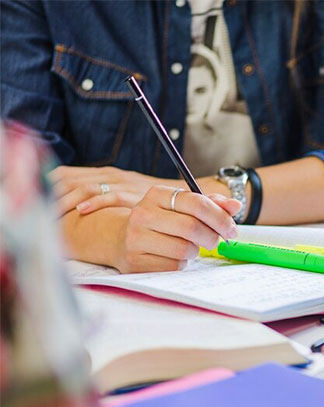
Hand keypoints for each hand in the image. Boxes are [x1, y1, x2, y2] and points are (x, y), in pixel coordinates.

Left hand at [49, 165, 182, 215]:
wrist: (185, 197)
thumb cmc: (153, 200)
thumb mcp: (126, 193)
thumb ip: (106, 195)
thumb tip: (79, 207)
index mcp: (105, 173)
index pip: (66, 174)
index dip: (48, 185)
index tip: (35, 200)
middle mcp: (111, 175)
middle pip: (70, 179)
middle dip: (51, 194)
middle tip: (37, 210)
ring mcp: (122, 183)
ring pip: (85, 186)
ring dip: (67, 200)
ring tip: (52, 212)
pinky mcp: (134, 194)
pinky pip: (110, 196)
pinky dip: (94, 202)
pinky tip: (82, 210)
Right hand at [112, 185, 240, 272]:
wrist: (120, 238)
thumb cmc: (161, 221)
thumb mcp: (182, 207)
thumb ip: (211, 204)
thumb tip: (236, 206)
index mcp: (157, 195)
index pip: (197, 203)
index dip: (220, 217)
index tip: (231, 229)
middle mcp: (143, 214)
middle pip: (192, 227)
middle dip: (212, 236)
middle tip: (215, 240)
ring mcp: (136, 238)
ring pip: (184, 249)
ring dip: (194, 251)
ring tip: (188, 246)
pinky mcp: (135, 261)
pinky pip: (173, 266)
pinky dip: (181, 264)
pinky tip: (173, 257)